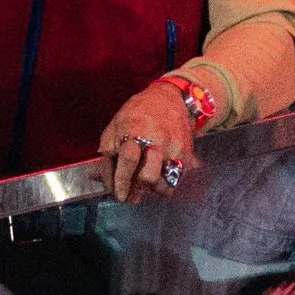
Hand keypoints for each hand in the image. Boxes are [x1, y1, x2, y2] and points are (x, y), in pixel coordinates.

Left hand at [96, 78, 199, 201]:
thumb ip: (108, 155)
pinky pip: (175, 180)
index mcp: (136, 131)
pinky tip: (158, 174)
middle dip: (137, 189)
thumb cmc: (138, 113)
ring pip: (164, 184)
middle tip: (131, 194)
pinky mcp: (186, 154)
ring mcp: (174, 148)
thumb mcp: (115, 127)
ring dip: (152, 189)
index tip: (120, 195)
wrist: (171, 99)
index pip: (129, 160)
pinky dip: (165, 183)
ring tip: (145, 182)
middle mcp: (158, 140)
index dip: (122, 181)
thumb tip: (108, 184)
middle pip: (148, 176)